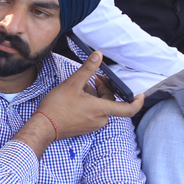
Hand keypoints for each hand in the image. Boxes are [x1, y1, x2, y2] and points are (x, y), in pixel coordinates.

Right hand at [29, 52, 143, 142]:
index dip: (138, 102)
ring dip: (95, 97)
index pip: (129, 109)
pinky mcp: (85, 128)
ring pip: (101, 108)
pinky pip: (94, 114)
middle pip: (111, 103)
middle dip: (104, 89)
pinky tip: (76, 99)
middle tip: (93, 79)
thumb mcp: (72, 84)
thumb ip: (88, 69)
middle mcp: (101, 120)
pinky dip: (90, 105)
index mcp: (102, 109)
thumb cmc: (57, 107)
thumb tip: (98, 55)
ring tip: (80, 89)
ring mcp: (93, 125)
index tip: (140, 95)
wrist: (44, 127)